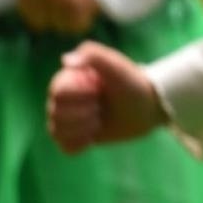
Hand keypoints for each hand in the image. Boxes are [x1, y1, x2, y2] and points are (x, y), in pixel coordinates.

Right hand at [46, 41, 165, 153]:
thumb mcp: (117, 66)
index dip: (81, 96)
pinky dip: (79, 144)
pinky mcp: (75, 136)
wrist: (146, 108)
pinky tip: (92, 138)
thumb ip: (93, 56)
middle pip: (56, 113)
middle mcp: (62, 97)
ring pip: (57, 131)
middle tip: (101, 108)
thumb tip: (65, 60)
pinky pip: (64, 146)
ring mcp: (67, 117)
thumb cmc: (131, 83)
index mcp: (69, 77)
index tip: (99, 91)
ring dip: (83, 129)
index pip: (59, 92)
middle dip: (84, 114)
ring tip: (99, 121)